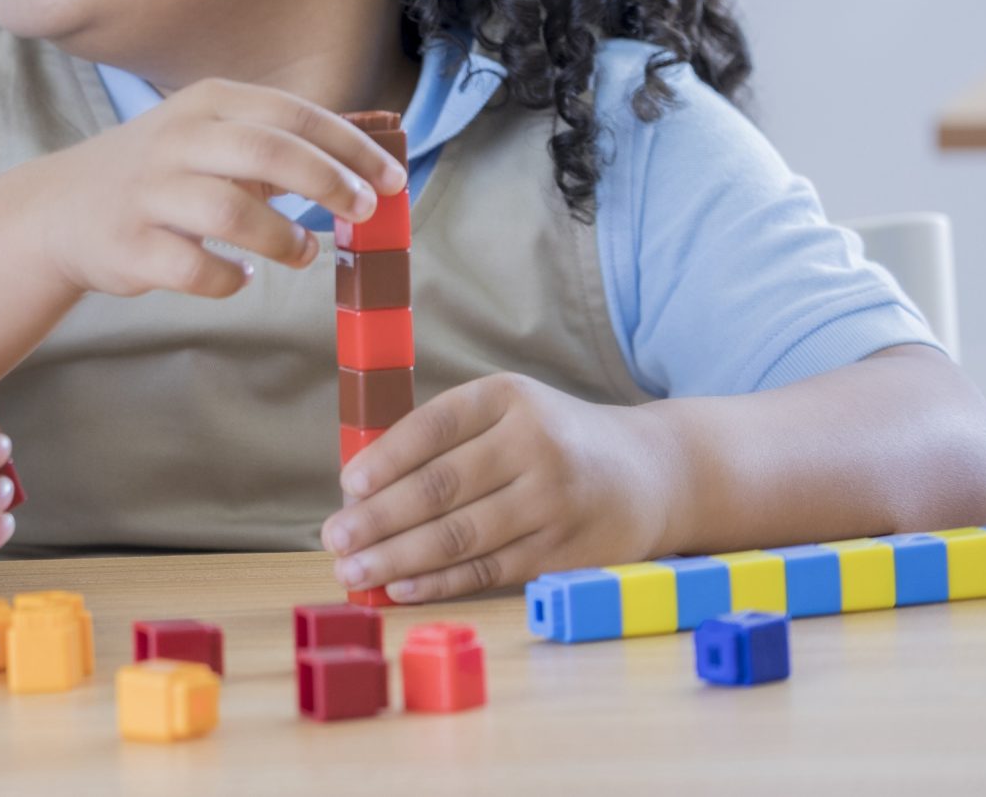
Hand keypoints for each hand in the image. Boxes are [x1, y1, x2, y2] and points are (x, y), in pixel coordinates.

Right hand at [25, 79, 405, 300]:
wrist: (61, 208)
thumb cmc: (159, 173)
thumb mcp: (210, 139)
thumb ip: (276, 147)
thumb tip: (364, 168)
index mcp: (206, 105)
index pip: (292, 115)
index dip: (349, 146)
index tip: (392, 178)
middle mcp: (176, 141)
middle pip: (267, 152)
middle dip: (328, 183)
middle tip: (363, 211)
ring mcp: (149, 194)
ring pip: (231, 212)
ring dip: (281, 237)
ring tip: (302, 252)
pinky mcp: (130, 246)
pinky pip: (194, 268)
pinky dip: (229, 278)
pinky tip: (239, 275)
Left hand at [318, 373, 682, 602]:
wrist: (652, 472)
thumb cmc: (554, 439)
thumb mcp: (507, 412)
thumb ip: (444, 438)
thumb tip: (360, 486)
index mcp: (509, 397)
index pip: (433, 426)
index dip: (385, 458)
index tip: (346, 486)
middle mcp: (535, 445)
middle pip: (440, 487)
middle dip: (378, 517)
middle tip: (334, 537)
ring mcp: (553, 501)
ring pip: (460, 536)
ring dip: (397, 557)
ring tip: (353, 570)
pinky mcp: (564, 551)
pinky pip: (488, 570)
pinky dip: (439, 582)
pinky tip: (401, 588)